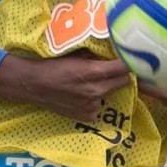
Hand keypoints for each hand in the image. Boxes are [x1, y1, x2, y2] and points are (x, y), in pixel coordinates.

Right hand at [0, 50, 132, 121]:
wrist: (33, 85)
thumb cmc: (52, 66)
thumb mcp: (74, 54)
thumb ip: (94, 55)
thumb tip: (110, 50)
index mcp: (93, 72)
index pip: (123, 68)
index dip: (129, 62)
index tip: (133, 58)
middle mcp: (95, 91)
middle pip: (123, 82)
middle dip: (120, 75)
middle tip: (115, 69)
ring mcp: (91, 105)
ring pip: (110, 94)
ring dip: (106, 88)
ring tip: (91, 83)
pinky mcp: (86, 115)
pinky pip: (99, 106)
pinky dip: (95, 101)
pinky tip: (82, 96)